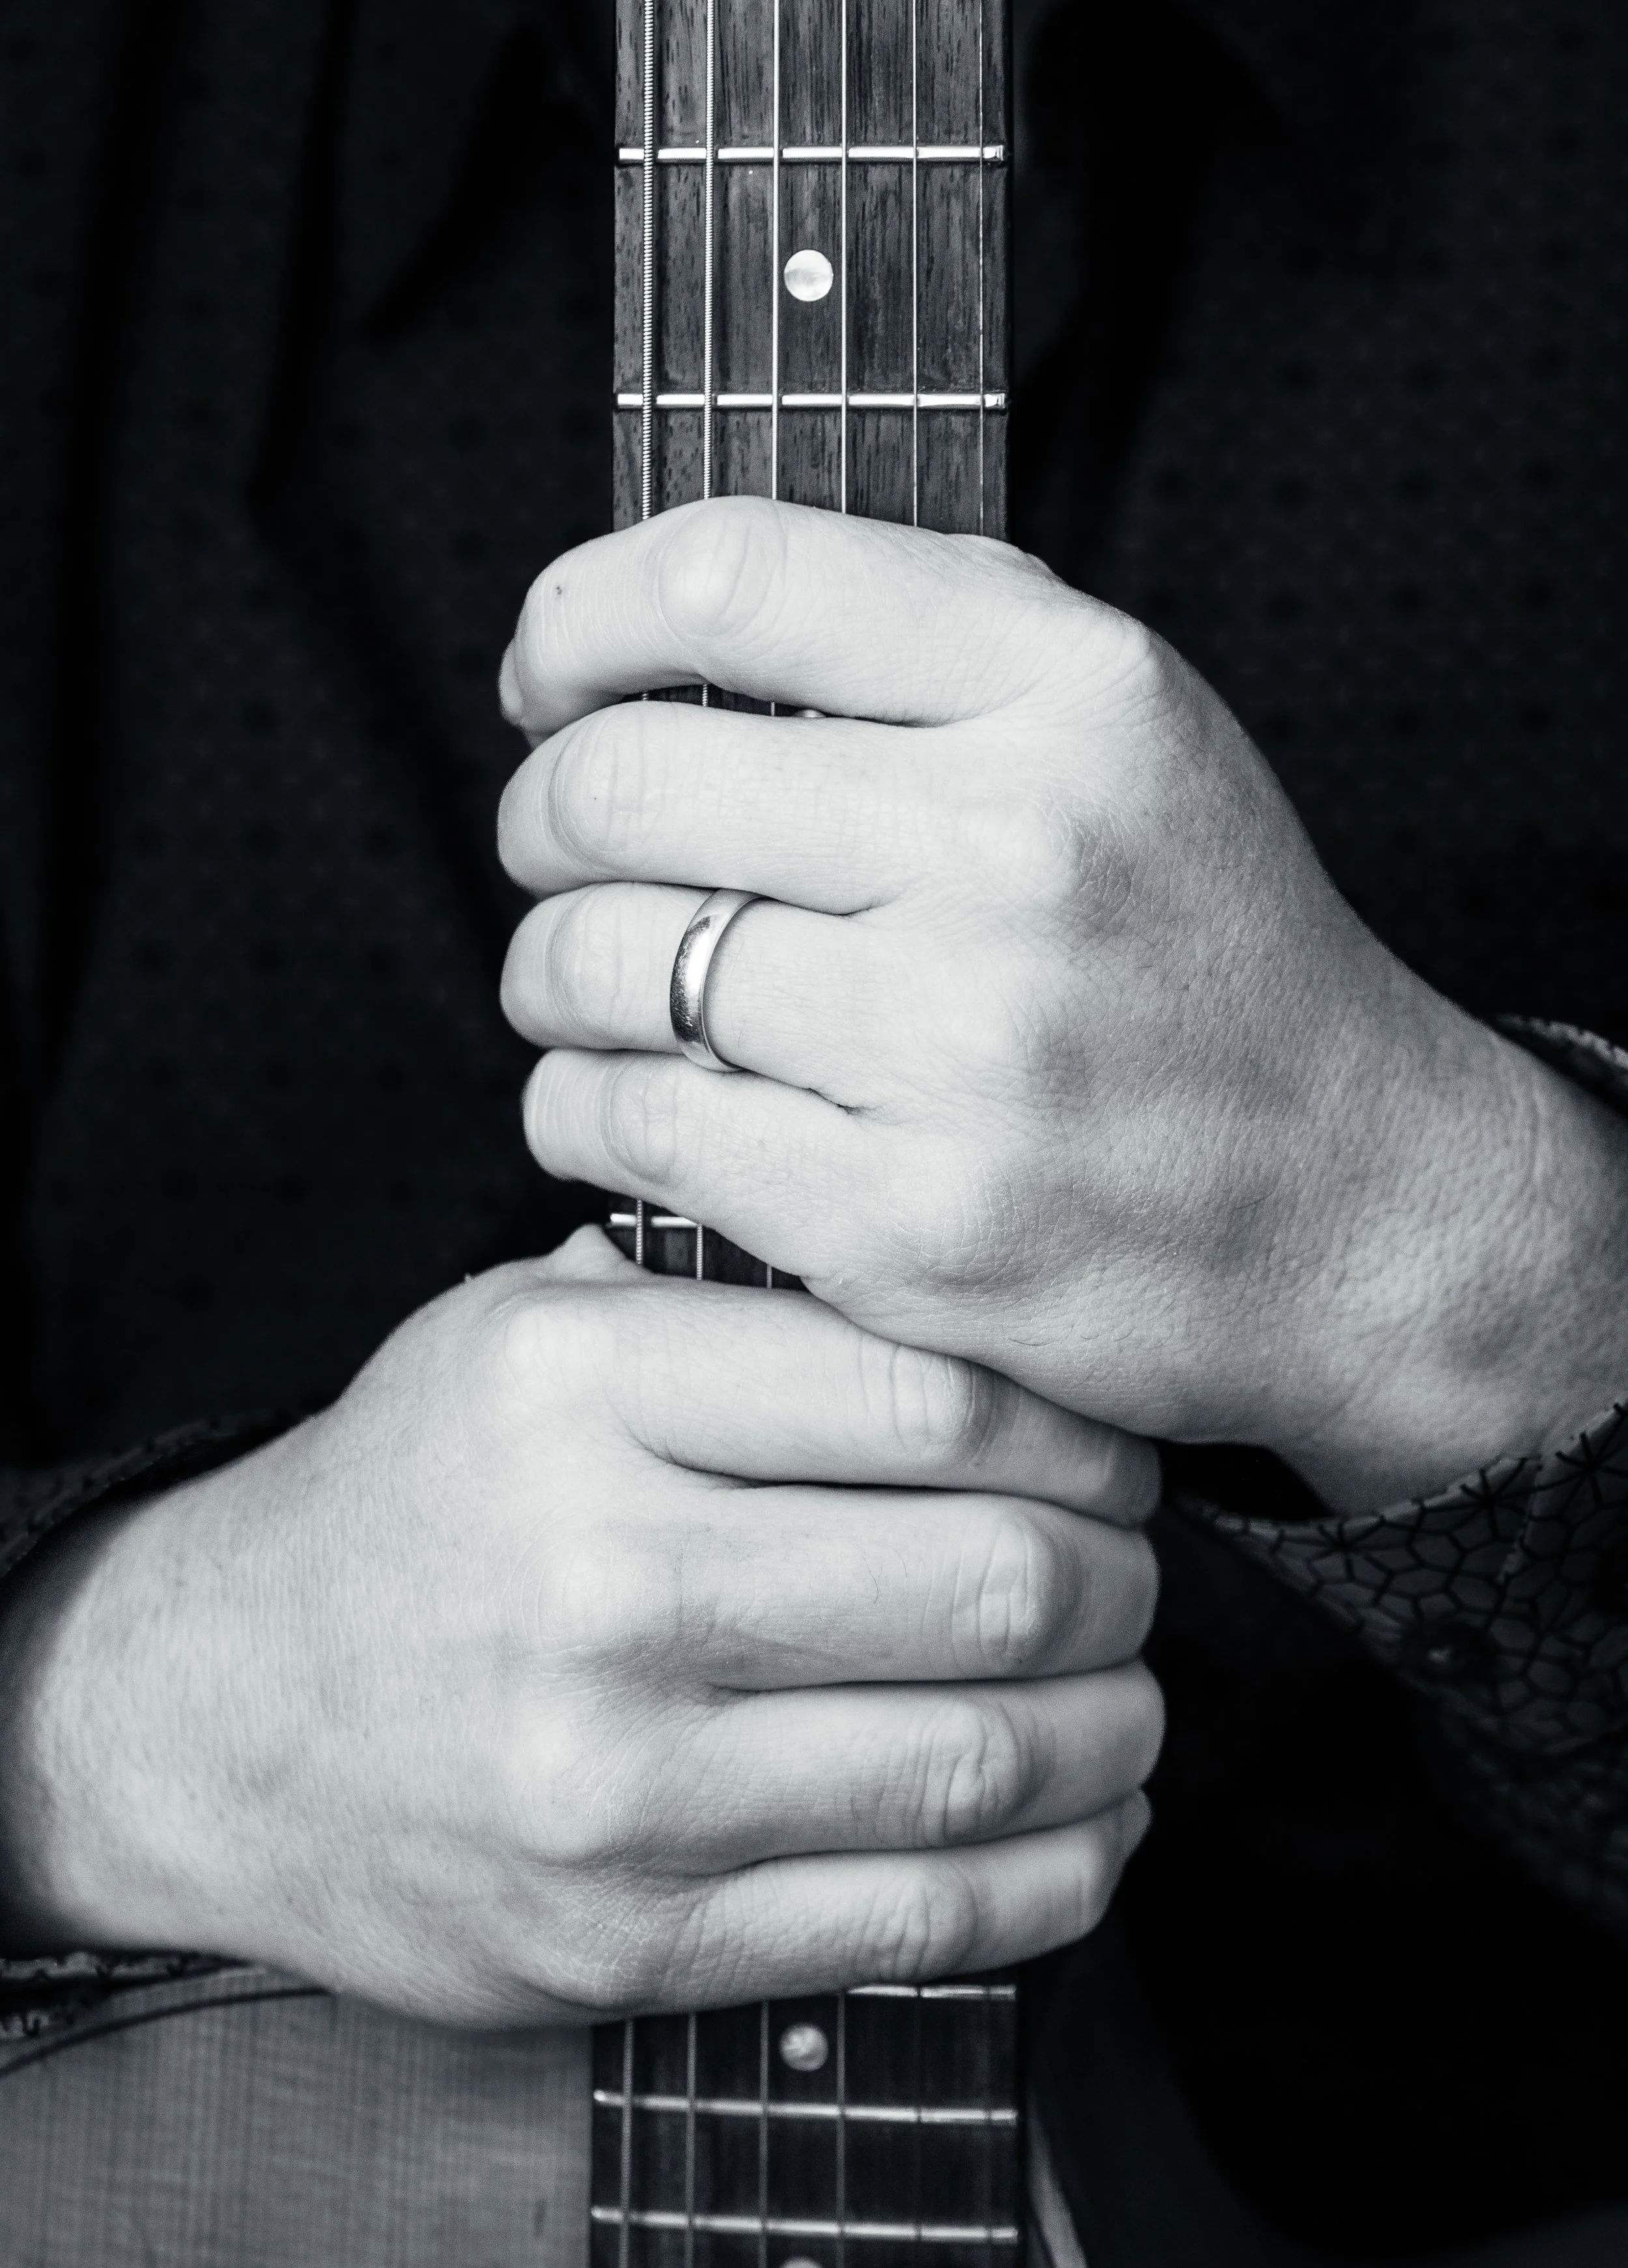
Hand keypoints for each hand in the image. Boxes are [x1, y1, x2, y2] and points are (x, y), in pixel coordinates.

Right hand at [0, 1229, 1158, 2021]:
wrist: (225, 1717)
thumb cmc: (421, 1496)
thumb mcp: (520, 1329)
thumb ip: (724, 1293)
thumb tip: (977, 1289)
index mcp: (579, 1388)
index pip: (931, 1394)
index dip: (1078, 1426)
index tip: (1109, 1444)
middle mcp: (599, 1578)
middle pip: (989, 1578)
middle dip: (1120, 1574)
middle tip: (1131, 1561)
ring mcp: (615, 1779)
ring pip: (982, 1756)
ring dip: (1116, 1723)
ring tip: (1127, 1684)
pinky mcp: (631, 1935)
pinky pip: (922, 1917)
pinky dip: (1060, 1871)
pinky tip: (1092, 1814)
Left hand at [498, 500, 1627, 1508]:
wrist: (1354, 1208)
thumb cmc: (1200, 961)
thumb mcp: (1128, 737)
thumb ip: (926, 641)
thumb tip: (655, 617)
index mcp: (1074, 695)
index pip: (731, 574)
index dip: (578, 614)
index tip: (551, 673)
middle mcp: (1022, 851)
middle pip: (623, 780)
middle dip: (539, 814)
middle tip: (555, 848)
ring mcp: (965, 1049)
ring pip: (601, 962)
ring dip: (549, 971)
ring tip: (587, 985)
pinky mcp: (909, 1227)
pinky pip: (631, 1125)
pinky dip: (579, 1107)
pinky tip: (614, 1100)